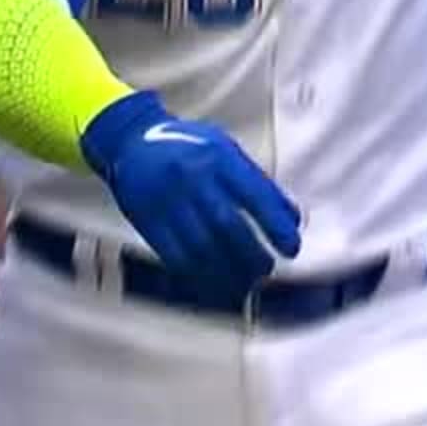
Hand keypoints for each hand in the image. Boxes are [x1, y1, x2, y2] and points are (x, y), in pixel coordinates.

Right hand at [81, 91, 302, 304]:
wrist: (131, 142)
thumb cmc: (190, 148)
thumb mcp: (226, 150)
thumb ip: (259, 182)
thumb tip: (294, 219)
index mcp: (218, 157)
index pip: (256, 197)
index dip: (277, 227)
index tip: (291, 249)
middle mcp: (193, 178)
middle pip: (230, 227)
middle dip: (254, 255)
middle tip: (266, 269)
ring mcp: (168, 200)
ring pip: (204, 248)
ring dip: (229, 272)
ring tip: (246, 282)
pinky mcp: (147, 221)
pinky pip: (177, 257)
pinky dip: (200, 276)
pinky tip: (215, 282)